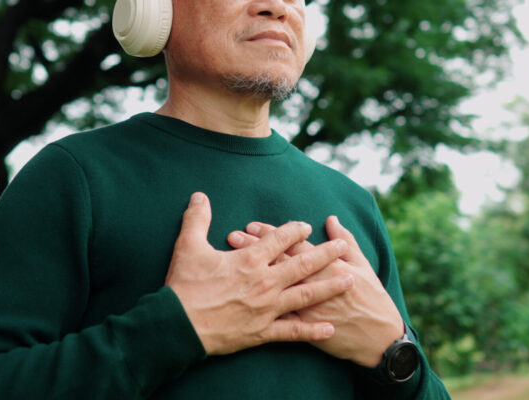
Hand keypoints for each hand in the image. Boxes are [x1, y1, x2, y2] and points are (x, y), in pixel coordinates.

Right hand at [165, 192, 353, 355]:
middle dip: (325, 253)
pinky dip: (312, 331)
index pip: (279, 239)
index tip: (306, 225)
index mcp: (249, 260)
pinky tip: (330, 329)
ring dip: (329, 286)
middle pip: (302, 264)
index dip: (294, 230)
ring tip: (349, 280)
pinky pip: (293, 332)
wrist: (178, 327)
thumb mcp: (187, 246)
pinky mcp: (262, 332)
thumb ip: (197, 219)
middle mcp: (264, 282)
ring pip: (305, 295)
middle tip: (343, 246)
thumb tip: (199, 196)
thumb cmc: (183, 286)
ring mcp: (266, 308)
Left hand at [228, 215, 403, 366]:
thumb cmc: (372, 299)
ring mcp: (308, 306)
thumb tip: (331, 220)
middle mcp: (315, 283)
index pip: (295, 244)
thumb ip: (345, 241)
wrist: (379, 338)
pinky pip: (278, 315)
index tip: (252, 225)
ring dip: (253, 272)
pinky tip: (241, 299)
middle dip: (255, 248)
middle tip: (232, 236)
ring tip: (232, 261)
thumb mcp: (363, 266)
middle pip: (279, 261)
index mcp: (329, 265)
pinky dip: (259, 306)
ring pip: (274, 285)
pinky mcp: (305, 327)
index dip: (273, 233)